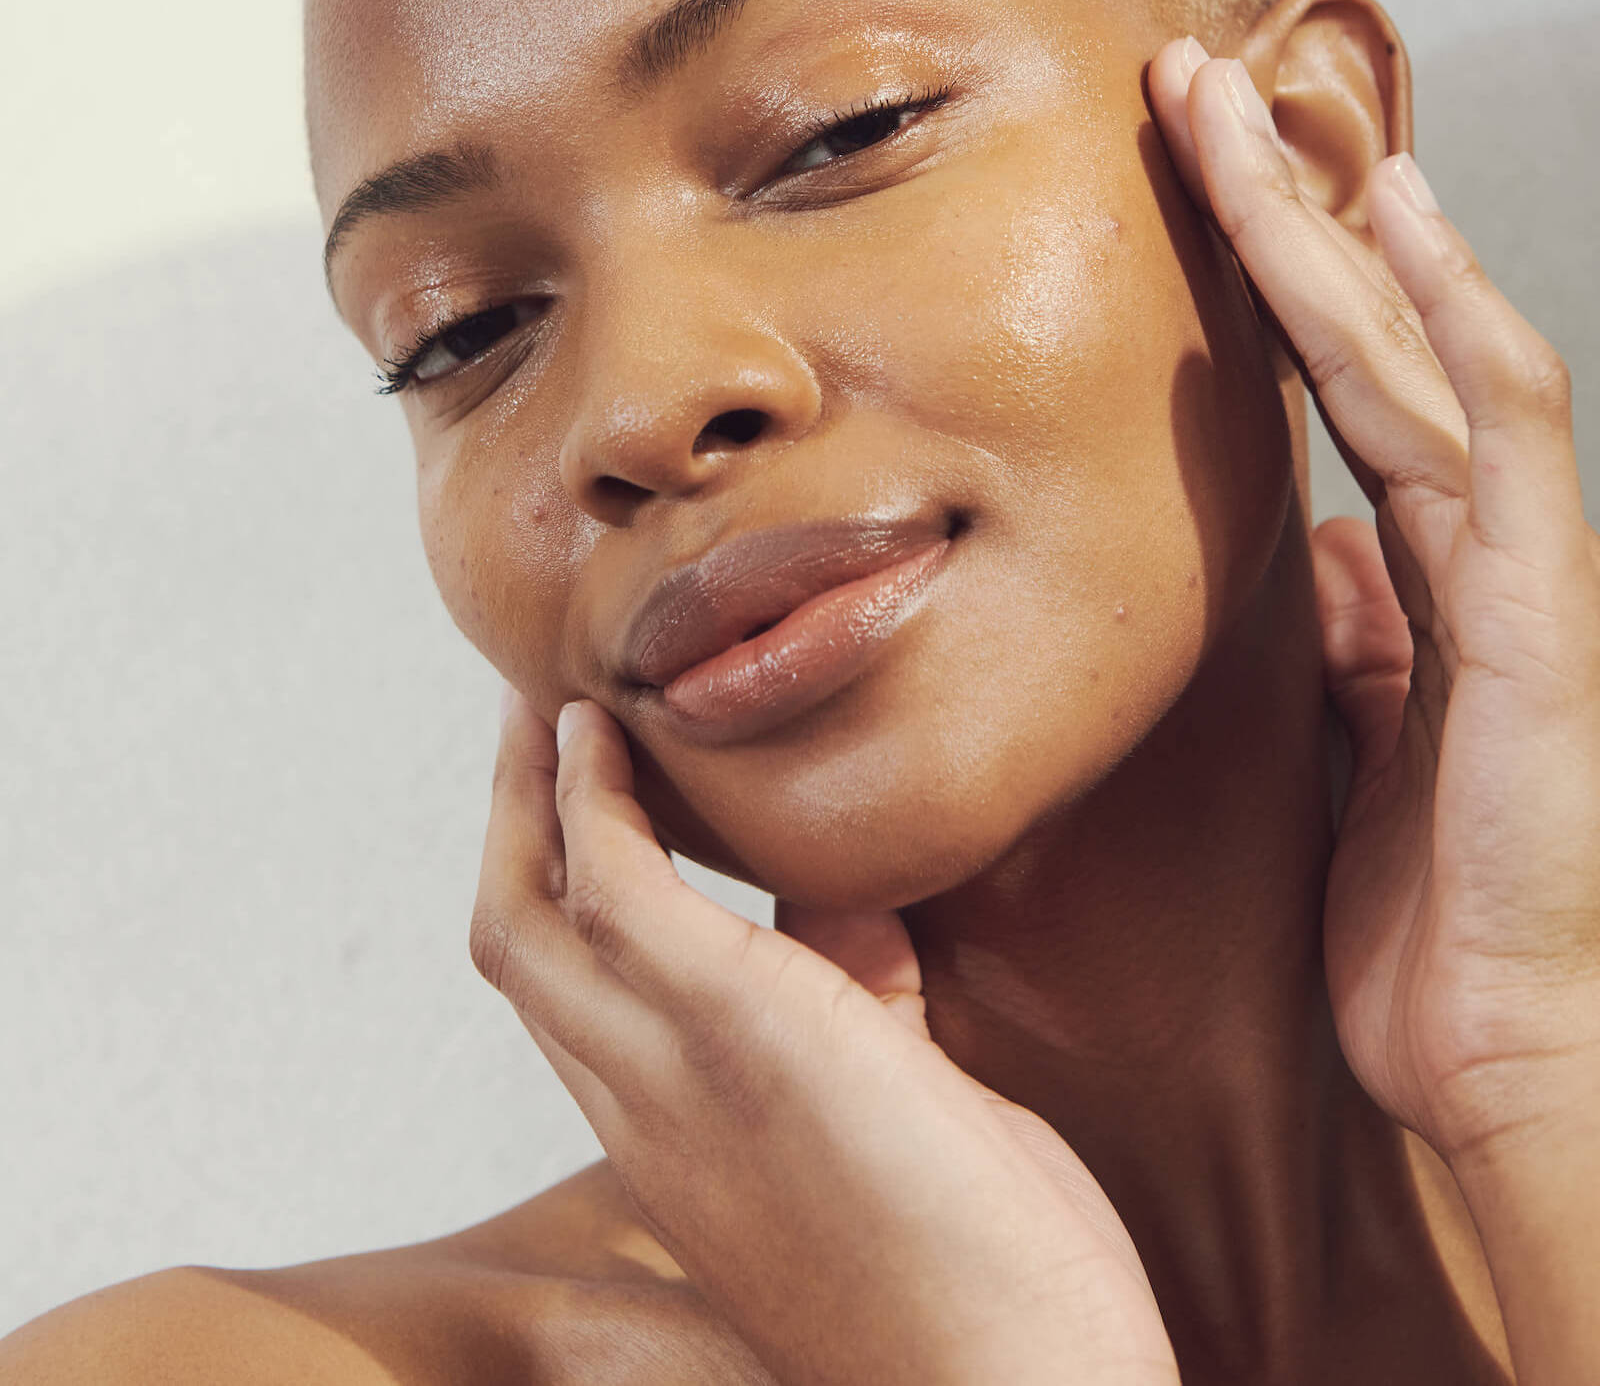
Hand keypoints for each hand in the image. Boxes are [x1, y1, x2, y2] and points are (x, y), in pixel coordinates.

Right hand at [470, 693, 1179, 1385]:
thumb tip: (851, 903)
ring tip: (549, 702)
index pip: (567, 993)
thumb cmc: (983, 1266)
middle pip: (518, 939)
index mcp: (676, 1137)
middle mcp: (644, 1110)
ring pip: (530, 911)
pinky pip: (613, 885)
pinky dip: (592, 801)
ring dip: (530, 793)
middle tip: (529, 718)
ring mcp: (673, 1072)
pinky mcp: (731, 1026)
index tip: (564, 792)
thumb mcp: (905, 1104)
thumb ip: (861, 1000)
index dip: (546, 882)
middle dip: (511, 820)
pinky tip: (607, 737)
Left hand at [1146, 37, 1599, 1166]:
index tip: (1184, 173)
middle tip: (1188, 82)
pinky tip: (1395, 223)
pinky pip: (1499, 433)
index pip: (1341, 379)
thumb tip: (1330, 558)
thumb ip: (1358, 643)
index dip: (1270, 269)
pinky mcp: (1536, 613)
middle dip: (1284, 200)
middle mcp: (1476, 541)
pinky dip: (1448, 321)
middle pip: (1375, 328)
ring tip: (1244, 113)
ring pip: (1424, 345)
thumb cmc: (1427, 922)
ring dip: (1334, 223)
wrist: (1497, 1058)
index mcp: (1425, 569)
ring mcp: (1517, 564)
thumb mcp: (1356, 751)